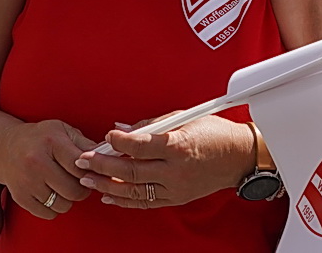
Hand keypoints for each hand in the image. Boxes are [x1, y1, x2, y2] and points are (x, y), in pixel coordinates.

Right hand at [0, 119, 95, 219]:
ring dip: (69, 199)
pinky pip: (48, 214)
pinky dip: (54, 208)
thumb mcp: (62, 130)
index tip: (93, 171)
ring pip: (63, 204)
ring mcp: (27, 182)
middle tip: (81, 182)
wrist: (5, 148)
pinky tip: (52, 193)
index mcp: (51, 142)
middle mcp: (37, 162)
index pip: (80, 164)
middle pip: (74, 190)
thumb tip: (106, 157)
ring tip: (65, 186)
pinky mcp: (21, 197)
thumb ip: (84, 143)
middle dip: (83, 189)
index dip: (91, 171)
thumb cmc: (39, 138)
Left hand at [75, 115, 254, 209]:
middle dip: (102, 165)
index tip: (106, 136)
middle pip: (132, 170)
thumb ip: (151, 125)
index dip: (118, 141)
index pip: (140, 146)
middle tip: (84, 160)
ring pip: (134, 191)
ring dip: (107, 185)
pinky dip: (124, 200)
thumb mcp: (184, 118)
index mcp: (178, 146)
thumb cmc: (214, 133)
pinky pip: (145, 202)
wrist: (238, 158)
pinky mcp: (176, 198)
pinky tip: (108, 195)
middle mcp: (176, 170)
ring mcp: (176, 188)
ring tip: (87, 179)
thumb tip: (122, 129)